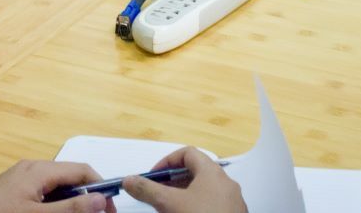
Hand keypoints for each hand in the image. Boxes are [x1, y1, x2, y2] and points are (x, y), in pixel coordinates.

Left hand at [0, 160, 115, 212]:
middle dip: (86, 199)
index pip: (82, 170)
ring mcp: (22, 179)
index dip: (101, 189)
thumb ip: (71, 208)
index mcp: (40, 170)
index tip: (110, 212)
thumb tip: (103, 199)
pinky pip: (43, 194)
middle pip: (70, 178)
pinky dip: (54, 205)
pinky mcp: (14, 191)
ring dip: (70, 204)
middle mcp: (33, 168)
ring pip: (57, 188)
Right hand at [125, 148, 246, 212]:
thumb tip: (128, 180)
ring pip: (204, 190)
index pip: (188, 153)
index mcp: (213, 172)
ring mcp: (232, 201)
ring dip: (184, 194)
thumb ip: (147, 190)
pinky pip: (213, 204)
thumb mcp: (169, 204)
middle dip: (173, 180)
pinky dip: (197, 206)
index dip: (167, 161)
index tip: (153, 176)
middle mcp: (226, 183)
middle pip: (196, 172)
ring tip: (169, 207)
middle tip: (157, 192)